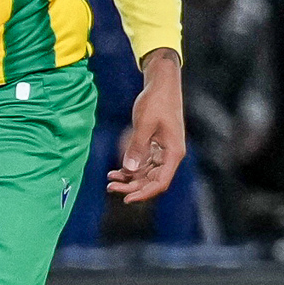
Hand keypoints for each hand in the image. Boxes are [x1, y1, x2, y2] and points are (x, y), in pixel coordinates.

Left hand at [111, 51, 187, 202]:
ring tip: (110, 180)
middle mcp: (170, 156)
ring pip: (147, 174)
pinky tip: (116, 171)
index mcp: (173, 153)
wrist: (162, 85)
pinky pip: (144, 164)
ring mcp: (163, 152)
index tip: (126, 199)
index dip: (144, 193)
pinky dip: (131, 169)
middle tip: (110, 187)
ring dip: (129, 179)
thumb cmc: (157, 102)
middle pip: (152, 181)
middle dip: (132, 187)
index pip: (160, 182)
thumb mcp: (145, 124)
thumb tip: (129, 170)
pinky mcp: (156, 146)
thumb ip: (137, 147)